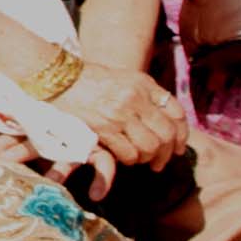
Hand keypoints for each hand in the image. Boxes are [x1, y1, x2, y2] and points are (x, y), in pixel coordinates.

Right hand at [61, 60, 185, 166]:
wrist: (58, 77)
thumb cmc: (90, 80)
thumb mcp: (124, 79)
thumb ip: (146, 95)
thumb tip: (168, 121)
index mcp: (143, 83)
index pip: (177, 113)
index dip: (182, 135)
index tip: (178, 147)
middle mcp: (135, 97)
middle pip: (167, 133)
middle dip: (167, 153)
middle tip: (159, 162)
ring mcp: (120, 113)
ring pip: (150, 146)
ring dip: (147, 158)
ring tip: (139, 159)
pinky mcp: (104, 127)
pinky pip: (128, 153)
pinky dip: (129, 159)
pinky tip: (123, 156)